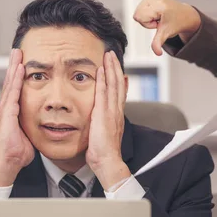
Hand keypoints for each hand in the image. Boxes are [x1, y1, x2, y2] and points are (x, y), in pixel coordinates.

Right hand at [0, 49, 34, 186]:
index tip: (22, 62)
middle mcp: (5, 108)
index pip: (15, 89)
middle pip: (10, 82)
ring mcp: (4, 110)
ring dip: (14, 68)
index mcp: (10, 112)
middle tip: (17, 50)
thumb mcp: (28, 133)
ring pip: (10, 83)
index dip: (18, 75)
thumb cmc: (17, 152)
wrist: (8, 163)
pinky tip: (19, 69)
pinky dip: (16, 80)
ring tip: (17, 53)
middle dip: (13, 65)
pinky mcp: (6, 113)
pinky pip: (12, 93)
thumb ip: (33, 124)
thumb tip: (45, 122)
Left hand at [86, 51, 130, 189]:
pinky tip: (100, 69)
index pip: (119, 92)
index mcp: (116, 115)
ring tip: (108, 55)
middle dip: (115, 68)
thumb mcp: (103, 134)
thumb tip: (98, 120)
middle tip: (112, 54)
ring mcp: (111, 111)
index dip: (118, 78)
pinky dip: (103, 80)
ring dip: (111, 68)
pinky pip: (104, 92)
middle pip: (119, 84)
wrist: (107, 161)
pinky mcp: (104, 114)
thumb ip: (102, 124)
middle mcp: (116, 110)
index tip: (115, 67)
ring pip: (113, 84)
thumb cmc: (103, 153)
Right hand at [133, 0, 201, 55]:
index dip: (147, 23)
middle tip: (158, 21)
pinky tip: (157, 13)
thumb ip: (158, 42)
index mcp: (159, 4)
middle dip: (146, 21)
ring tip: (158, 17)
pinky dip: (148, 12)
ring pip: (138, 11)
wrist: (184, 15)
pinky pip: (141, 7)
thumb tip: (157, 53)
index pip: (139, 16)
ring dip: (147, 17)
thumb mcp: (166, 33)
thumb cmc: (176, 23)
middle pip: (137, 14)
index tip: (158, 22)